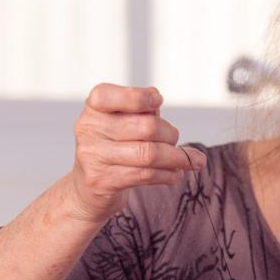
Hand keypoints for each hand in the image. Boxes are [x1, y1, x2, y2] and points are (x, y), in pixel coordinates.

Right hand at [66, 83, 207, 223]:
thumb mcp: (122, 120)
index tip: (158, 101)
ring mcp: (94, 156)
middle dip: (169, 134)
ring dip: (176, 158)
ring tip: (191, 161)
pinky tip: (175, 174)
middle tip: (176, 139)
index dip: (141, 97)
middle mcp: (89, 129)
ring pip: (148, 154)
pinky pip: (145, 175)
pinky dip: (167, 174)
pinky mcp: (103, 181)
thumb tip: (157, 102)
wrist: (88, 185)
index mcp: (94, 107)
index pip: (112, 95)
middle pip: (145, 127)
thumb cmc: (114, 145)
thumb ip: (140, 109)